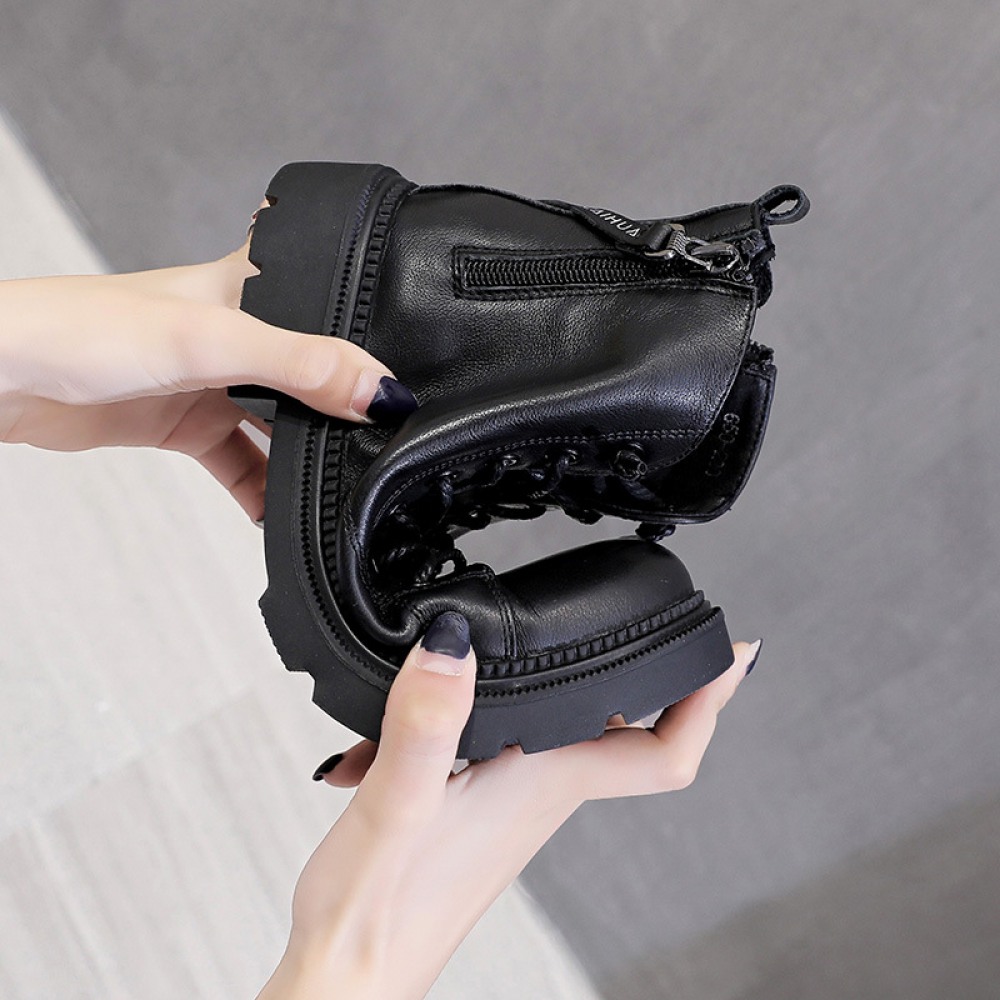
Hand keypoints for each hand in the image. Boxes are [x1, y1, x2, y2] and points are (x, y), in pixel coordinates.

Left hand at [0, 244, 413, 519]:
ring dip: (304, 460)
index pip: (333, 310)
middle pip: (314, 378)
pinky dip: (264, 492)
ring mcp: (217, 383)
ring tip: (335, 490)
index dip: (373, 344)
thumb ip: (299, 364)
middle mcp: (242, 334)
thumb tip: (379, 391)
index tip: (409, 387)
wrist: (4, 376)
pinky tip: (281, 515)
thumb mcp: (210, 341)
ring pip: (281, 427)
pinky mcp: (191, 424)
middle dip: (343, 414)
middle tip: (377, 449)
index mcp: (253, 288)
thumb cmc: (84, 329)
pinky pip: (244, 465)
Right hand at [258, 614, 760, 999]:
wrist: (347, 980)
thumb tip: (453, 642)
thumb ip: (425, 723)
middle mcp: (540, 792)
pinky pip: (500, 745)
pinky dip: (472, 715)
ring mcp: (512, 803)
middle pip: (626, 728)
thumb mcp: (393, 805)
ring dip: (549, 685)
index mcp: (543, 784)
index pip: (662, 750)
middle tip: (666, 622)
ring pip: (560, 730)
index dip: (708, 698)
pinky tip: (413, 715)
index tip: (734, 650)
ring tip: (542, 643)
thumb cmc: (372, 915)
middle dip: (648, 671)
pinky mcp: (477, 808)